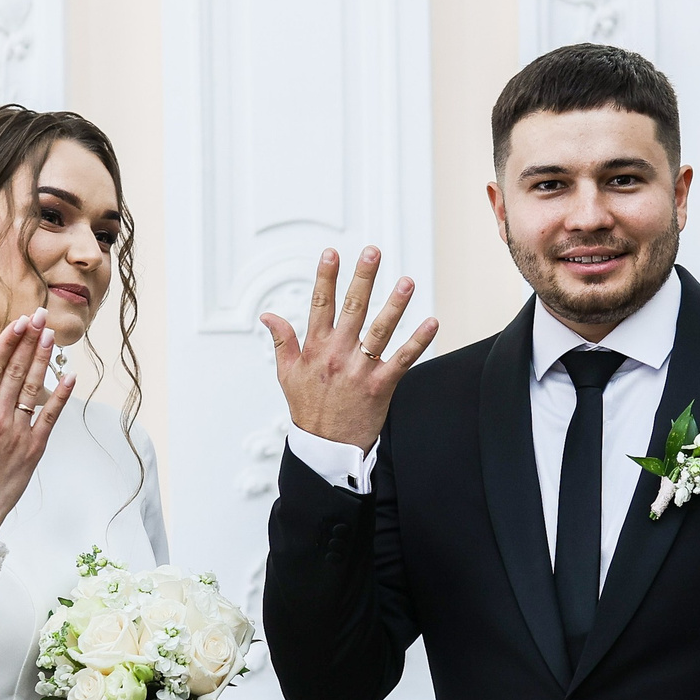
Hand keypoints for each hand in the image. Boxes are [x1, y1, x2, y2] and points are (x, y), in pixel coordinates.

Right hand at [0, 312, 76, 548]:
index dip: (7, 342)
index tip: (19, 322)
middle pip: (15, 372)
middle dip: (28, 341)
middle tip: (41, 315)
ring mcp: (17, 434)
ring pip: (33, 389)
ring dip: (43, 360)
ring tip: (51, 336)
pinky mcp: (33, 449)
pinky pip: (50, 417)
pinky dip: (62, 396)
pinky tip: (71, 376)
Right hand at [262, 247, 439, 452]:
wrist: (326, 447)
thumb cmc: (308, 408)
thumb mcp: (287, 374)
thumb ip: (282, 340)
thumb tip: (268, 315)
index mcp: (315, 349)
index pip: (320, 305)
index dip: (326, 277)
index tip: (332, 253)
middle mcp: (338, 355)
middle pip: (352, 309)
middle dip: (363, 278)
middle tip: (372, 252)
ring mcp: (360, 370)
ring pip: (380, 331)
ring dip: (394, 305)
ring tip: (406, 281)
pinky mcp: (380, 386)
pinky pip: (402, 360)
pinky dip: (418, 341)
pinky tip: (431, 322)